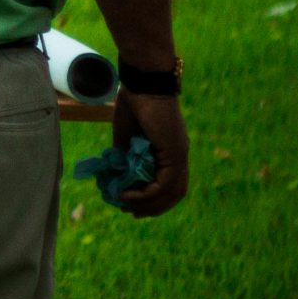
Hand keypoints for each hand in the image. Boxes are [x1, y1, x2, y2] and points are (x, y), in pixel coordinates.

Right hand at [109, 91, 188, 216]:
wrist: (142, 85)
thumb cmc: (134, 103)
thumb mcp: (126, 136)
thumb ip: (125, 155)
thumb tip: (117, 173)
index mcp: (171, 151)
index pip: (170, 184)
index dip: (155, 199)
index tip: (133, 204)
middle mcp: (180, 156)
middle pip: (175, 194)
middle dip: (153, 207)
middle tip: (131, 212)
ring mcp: (180, 155)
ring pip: (171, 192)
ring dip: (149, 204)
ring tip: (126, 205)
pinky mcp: (175, 154)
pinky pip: (163, 183)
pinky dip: (147, 194)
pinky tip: (128, 194)